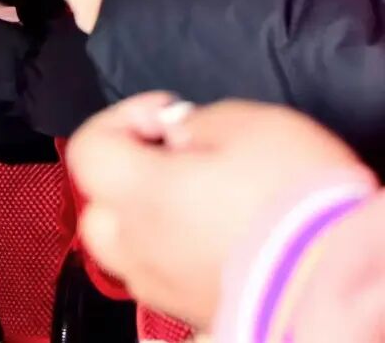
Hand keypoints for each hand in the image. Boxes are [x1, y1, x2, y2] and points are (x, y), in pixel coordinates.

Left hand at [67, 95, 371, 327]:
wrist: (340, 278)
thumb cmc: (294, 197)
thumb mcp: (251, 125)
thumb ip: (196, 122)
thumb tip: (175, 132)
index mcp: (139, 192)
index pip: (87, 149)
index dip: (119, 118)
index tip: (167, 114)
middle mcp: (138, 244)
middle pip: (99, 206)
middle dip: (127, 177)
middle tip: (176, 161)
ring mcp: (163, 287)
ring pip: (128, 249)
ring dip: (147, 220)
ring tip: (197, 203)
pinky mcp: (193, 313)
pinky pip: (163, 278)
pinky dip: (174, 254)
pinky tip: (216, 240)